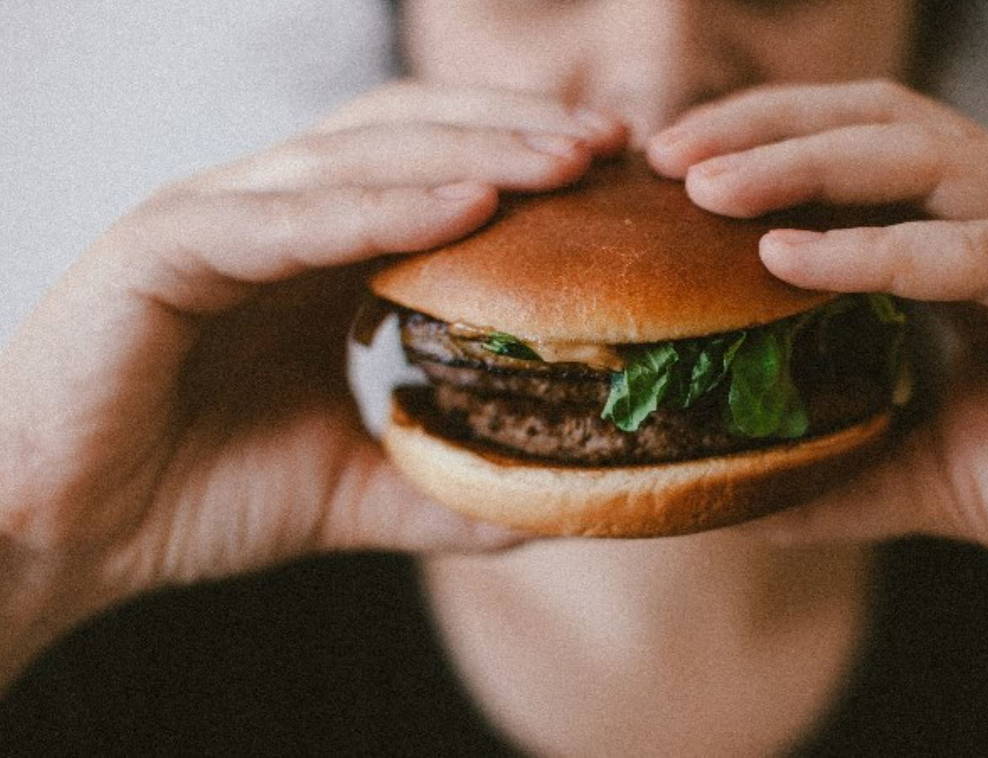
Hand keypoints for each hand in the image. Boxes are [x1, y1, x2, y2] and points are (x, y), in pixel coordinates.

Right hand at [0, 83, 626, 683]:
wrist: (59, 534)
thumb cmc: (191, 495)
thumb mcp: (348, 489)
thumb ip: (438, 485)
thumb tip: (544, 504)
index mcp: (312, 251)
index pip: (433, 171)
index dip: (524, 163)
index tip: (618, 179)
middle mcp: (269, 214)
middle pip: (410, 137)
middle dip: (517, 134)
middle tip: (615, 146)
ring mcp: (214, 219)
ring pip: (358, 157)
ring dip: (471, 151)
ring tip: (567, 161)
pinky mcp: (161, 249)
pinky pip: (287, 219)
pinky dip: (379, 209)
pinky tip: (466, 209)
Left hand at [648, 80, 987, 646]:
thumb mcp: (938, 473)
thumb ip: (843, 470)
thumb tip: (738, 495)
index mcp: (973, 246)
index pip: (851, 160)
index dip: (757, 152)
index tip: (662, 180)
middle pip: (872, 125)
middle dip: (762, 129)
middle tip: (663, 155)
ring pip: (920, 159)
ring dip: (803, 163)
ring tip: (706, 185)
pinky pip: (982, 247)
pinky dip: (883, 249)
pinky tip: (792, 257)